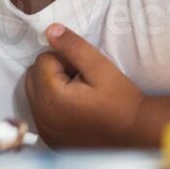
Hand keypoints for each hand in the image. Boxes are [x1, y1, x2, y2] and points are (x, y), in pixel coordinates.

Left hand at [23, 24, 144, 147]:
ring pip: (34, 92)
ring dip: (51, 87)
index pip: (43, 60)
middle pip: (33, 75)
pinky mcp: (49, 138)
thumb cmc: (121, 100)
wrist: (136, 134)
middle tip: (80, 81)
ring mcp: (43, 129)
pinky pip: (39, 111)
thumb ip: (73, 47)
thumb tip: (50, 30)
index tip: (84, 73)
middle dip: (53, 72)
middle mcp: (41, 115)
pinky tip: (74, 109)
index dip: (65, 60)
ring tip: (78, 94)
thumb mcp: (100, 67)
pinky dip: (51, 105)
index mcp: (50, 97)